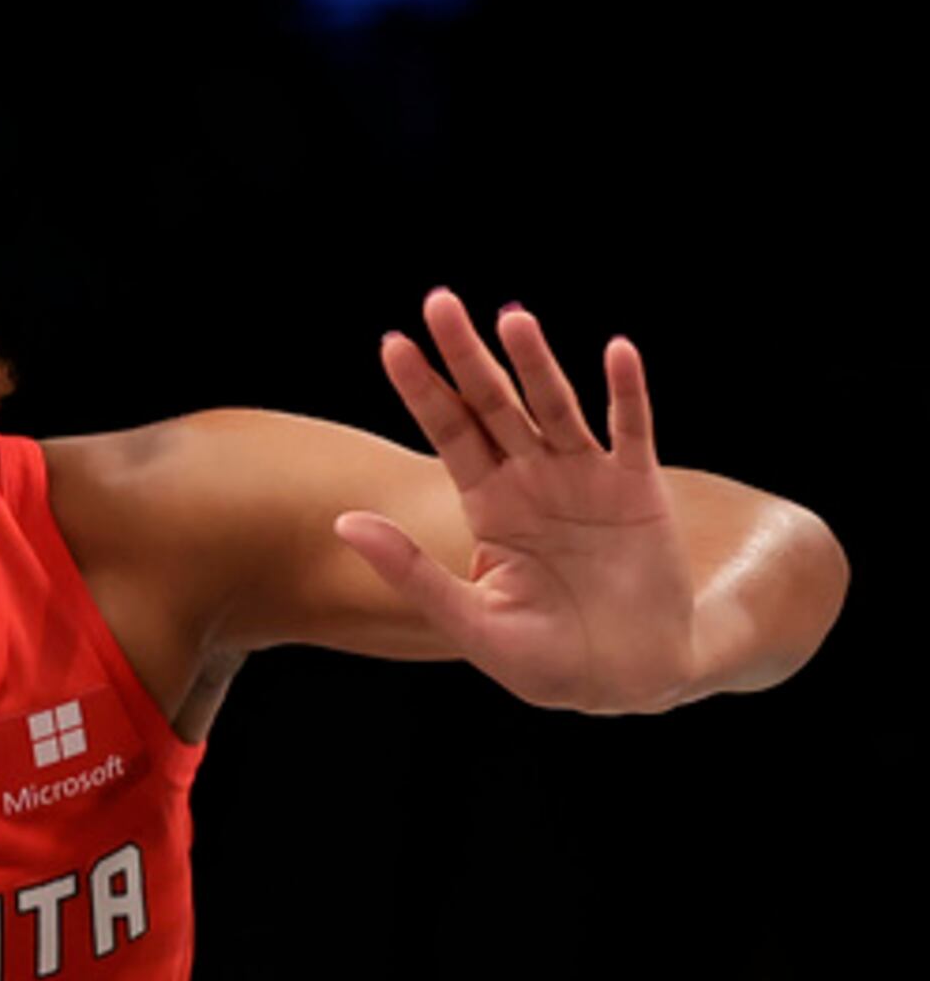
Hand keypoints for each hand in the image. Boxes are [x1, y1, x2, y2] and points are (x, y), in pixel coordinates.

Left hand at [335, 291, 695, 711]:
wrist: (625, 679)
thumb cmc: (544, 658)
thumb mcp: (468, 620)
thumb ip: (408, 569)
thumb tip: (341, 522)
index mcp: (488, 506)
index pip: (448, 433)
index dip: (422, 389)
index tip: (391, 343)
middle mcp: (532, 481)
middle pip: (494, 405)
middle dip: (467, 356)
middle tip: (438, 301)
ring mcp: (586, 480)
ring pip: (556, 407)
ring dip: (536, 364)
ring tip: (511, 318)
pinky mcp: (639, 489)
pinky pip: (631, 431)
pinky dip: (626, 393)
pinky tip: (616, 352)